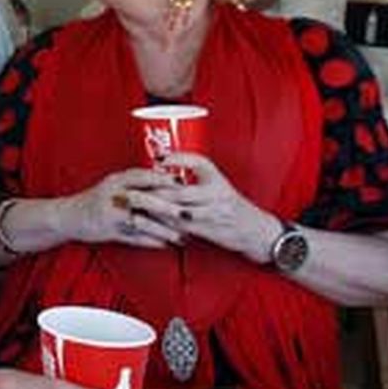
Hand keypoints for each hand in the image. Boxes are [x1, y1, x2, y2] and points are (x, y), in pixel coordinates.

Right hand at [65, 168, 183, 248]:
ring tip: (179, 237)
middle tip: (187, 214)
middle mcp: (111, 195)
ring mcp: (109, 214)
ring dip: (162, 230)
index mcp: (115, 181)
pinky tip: (163, 245)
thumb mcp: (112, 185)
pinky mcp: (107, 231)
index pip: (142, 176)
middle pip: (143, 199)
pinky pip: (132, 238)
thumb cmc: (96, 200)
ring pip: (140, 222)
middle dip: (167, 208)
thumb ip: (135, 184)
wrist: (67, 215)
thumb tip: (167, 181)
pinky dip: (149, 242)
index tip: (183, 186)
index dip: (163, 180)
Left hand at [133, 153, 281, 262]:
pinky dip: (160, 223)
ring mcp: (211, 214)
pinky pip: (178, 227)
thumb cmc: (231, 205)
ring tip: (132, 203)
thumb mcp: (218, 184)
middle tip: (132, 187)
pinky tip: (144, 219)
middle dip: (153, 191)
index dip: (179, 159)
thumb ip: (194, 176)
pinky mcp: (205, 230)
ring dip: (152, 208)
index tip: (159, 158)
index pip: (200, 163)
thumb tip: (162, 164)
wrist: (255, 231)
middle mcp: (216, 195)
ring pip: (175, 211)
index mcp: (218, 180)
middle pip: (179, 192)